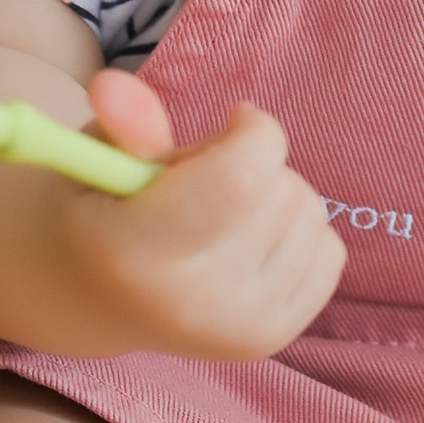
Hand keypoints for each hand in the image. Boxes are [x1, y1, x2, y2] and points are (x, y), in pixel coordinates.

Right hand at [71, 69, 346, 360]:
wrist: (93, 300)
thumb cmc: (98, 210)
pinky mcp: (272, 338)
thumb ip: (120, 123)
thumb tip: (113, 84)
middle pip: (282, 192)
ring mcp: (236, 328)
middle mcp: (191, 302)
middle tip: (205, 180)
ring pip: (312, 217)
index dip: (254, 131)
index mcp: (135, 254)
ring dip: (278, 195)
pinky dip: (301, 232)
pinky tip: (250, 240)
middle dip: (257, 161)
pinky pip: (330, 252)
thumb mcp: (97, 157)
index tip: (234, 119)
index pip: (241, 179)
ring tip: (220, 211)